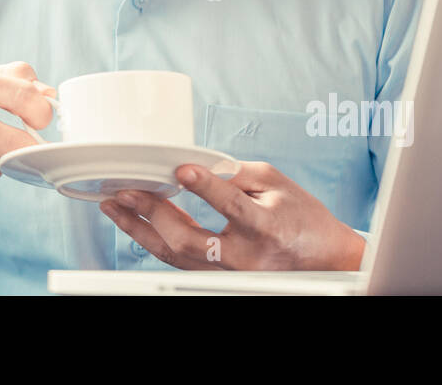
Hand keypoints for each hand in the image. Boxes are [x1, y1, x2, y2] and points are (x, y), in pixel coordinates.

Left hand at [99, 161, 365, 270]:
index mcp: (264, 226)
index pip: (230, 205)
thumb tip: (199, 164)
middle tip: (126, 192)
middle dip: (152, 213)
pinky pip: (182, 263)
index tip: (181, 169)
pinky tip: (138, 226)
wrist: (324, 259)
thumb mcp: (277, 183)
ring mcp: (231, 272)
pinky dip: (156, 244)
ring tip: (117, 208)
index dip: (205, 186)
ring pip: (177, 257)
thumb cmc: (302, 218)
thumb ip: (236, 173)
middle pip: (190, 240)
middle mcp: (245, 256)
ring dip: (142, 231)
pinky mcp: (221, 278)